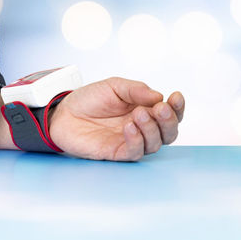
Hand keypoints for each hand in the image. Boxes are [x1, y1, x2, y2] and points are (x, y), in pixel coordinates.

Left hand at [49, 77, 184, 160]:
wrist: (63, 113)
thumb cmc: (89, 99)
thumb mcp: (114, 86)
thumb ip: (136, 90)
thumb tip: (159, 96)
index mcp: (145, 110)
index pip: (170, 113)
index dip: (177, 107)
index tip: (176, 96)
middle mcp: (142, 128)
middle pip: (169, 133)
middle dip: (169, 121)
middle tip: (159, 109)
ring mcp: (130, 141)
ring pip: (155, 144)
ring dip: (151, 129)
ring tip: (138, 114)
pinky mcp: (117, 153)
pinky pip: (135, 152)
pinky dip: (137, 140)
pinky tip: (130, 127)